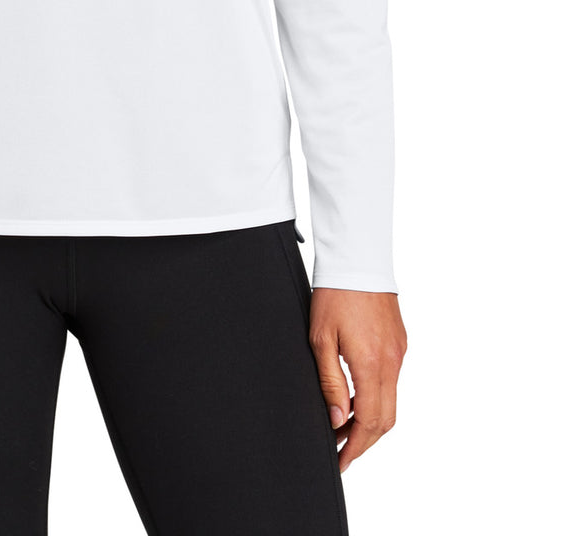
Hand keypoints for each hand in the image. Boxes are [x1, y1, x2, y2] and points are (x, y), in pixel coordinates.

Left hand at [308, 289, 406, 472]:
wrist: (357, 258)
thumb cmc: (334, 294)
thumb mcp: (321, 339)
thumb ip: (331, 383)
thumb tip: (337, 420)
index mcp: (372, 364)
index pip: (370, 423)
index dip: (356, 448)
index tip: (340, 462)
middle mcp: (392, 362)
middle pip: (385, 420)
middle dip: (364, 441)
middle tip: (341, 452)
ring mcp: (399, 352)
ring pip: (391, 402)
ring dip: (370, 420)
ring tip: (343, 427)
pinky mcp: (399, 343)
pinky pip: (392, 381)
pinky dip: (376, 398)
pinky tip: (356, 397)